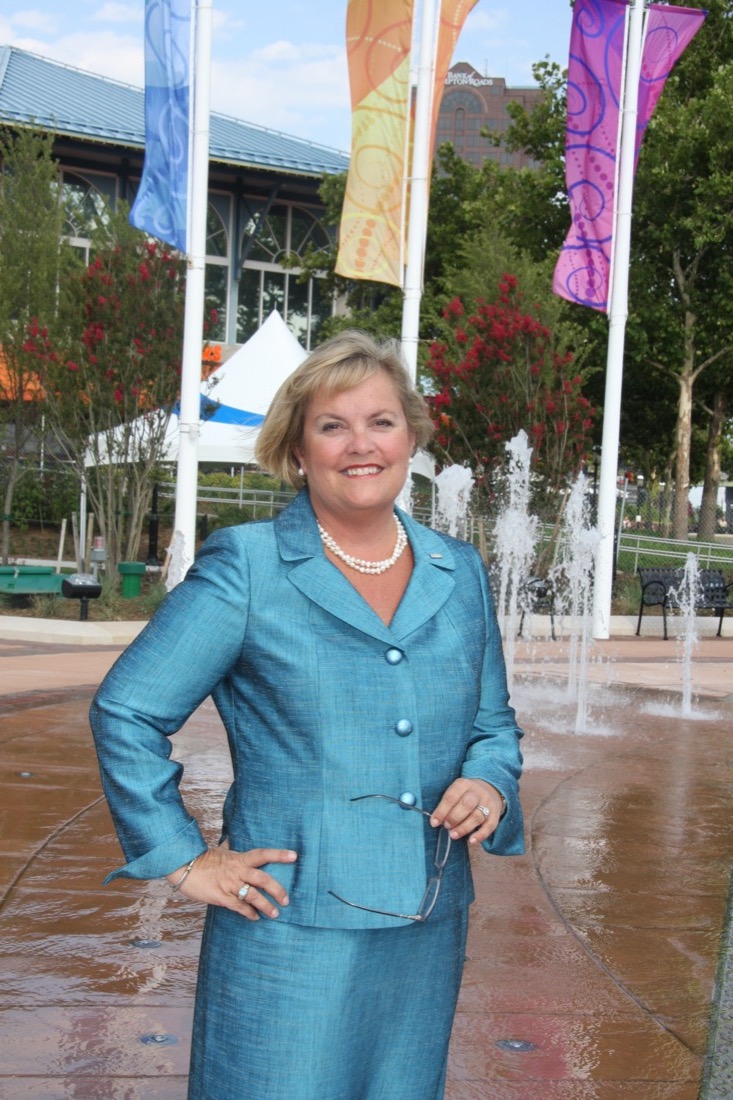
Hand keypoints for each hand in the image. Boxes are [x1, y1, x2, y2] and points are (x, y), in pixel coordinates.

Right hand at [167, 845, 297, 919]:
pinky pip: (238, 907)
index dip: (279, 855)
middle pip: (263, 879)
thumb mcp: (222, 851)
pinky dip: (249, 913)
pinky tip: (255, 917)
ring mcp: (230, 884)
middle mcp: (238, 871)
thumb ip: (231, 849)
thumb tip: (232, 840)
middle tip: (286, 900)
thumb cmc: (204, 858)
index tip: (294, 856)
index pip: (263, 854)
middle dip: (277, 890)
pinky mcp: (221, 897)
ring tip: (275, 914)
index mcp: (240, 858)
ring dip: (266, 906)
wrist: (184, 866)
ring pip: (253, 896)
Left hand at [429, 778, 504, 845]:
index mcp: (463, 784)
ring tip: (453, 835)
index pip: (451, 797)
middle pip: (467, 804)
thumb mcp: (456, 792)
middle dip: (454, 817)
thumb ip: (447, 804)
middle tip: (447, 826)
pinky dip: (480, 835)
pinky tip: (471, 841)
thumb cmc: (465, 794)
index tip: (434, 822)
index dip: (442, 810)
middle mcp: (477, 792)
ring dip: (464, 828)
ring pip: (477, 816)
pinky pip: (489, 826)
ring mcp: (488, 803)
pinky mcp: (495, 815)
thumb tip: (436, 821)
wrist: (489, 789)